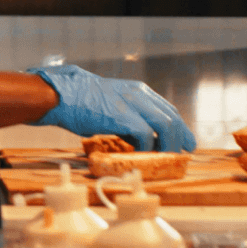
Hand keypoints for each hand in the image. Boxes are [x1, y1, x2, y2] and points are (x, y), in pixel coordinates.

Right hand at [27, 65, 195, 152]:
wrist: (62, 95)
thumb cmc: (80, 101)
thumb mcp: (111, 102)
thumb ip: (127, 114)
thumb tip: (139, 136)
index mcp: (137, 90)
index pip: (167, 109)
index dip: (179, 127)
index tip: (184, 141)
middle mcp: (139, 94)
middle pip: (172, 117)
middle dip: (181, 137)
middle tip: (183, 153)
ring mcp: (132, 103)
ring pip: (166, 125)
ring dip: (168, 144)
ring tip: (164, 157)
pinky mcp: (123, 115)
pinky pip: (146, 135)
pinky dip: (146, 147)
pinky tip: (140, 154)